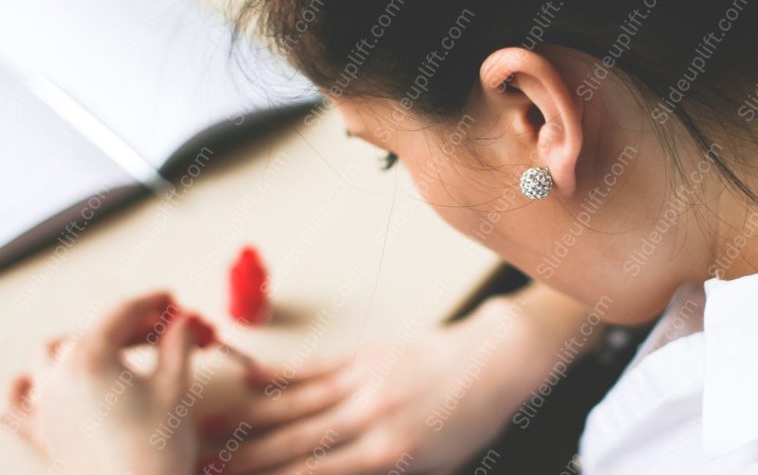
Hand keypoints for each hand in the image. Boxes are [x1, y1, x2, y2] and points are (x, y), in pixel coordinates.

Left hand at [3, 292, 201, 474]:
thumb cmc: (155, 450)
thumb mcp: (176, 386)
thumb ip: (177, 344)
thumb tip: (181, 324)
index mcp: (89, 358)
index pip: (121, 313)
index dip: (152, 303)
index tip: (170, 301)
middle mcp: (57, 377)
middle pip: (92, 332)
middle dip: (130, 325)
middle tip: (164, 329)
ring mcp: (44, 406)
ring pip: (49, 356)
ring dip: (81, 344)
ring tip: (115, 349)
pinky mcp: (42, 434)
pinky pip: (19, 401)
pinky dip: (30, 384)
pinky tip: (49, 380)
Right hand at [205, 297, 546, 474]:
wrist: (493, 363)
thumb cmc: (466, 421)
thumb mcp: (432, 468)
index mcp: (387, 457)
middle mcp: (367, 420)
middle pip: (291, 445)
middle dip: (244, 462)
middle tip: (201, 467)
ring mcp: (363, 383)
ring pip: (293, 405)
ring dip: (246, 419)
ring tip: (206, 428)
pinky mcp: (364, 356)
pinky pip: (313, 366)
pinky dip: (278, 373)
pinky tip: (248, 375)